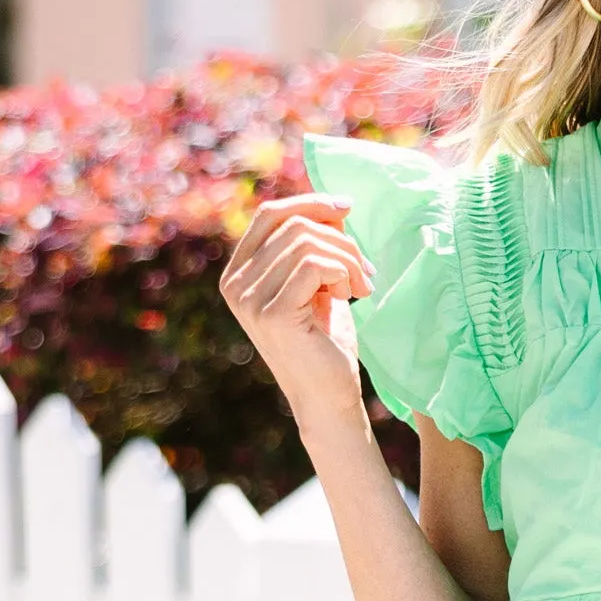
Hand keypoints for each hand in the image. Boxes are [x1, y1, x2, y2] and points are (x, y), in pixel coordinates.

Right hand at [220, 192, 376, 432]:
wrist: (329, 398)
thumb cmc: (326, 344)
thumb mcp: (317, 284)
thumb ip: (314, 246)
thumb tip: (332, 205)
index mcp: (238, 273)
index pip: (269, 214)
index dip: (309, 202)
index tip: (346, 208)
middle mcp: (235, 284)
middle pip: (292, 225)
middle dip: (339, 239)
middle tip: (365, 270)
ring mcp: (249, 299)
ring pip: (307, 242)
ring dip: (346, 259)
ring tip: (362, 288)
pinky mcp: (272, 313)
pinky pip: (314, 265)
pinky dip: (342, 273)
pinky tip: (353, 297)